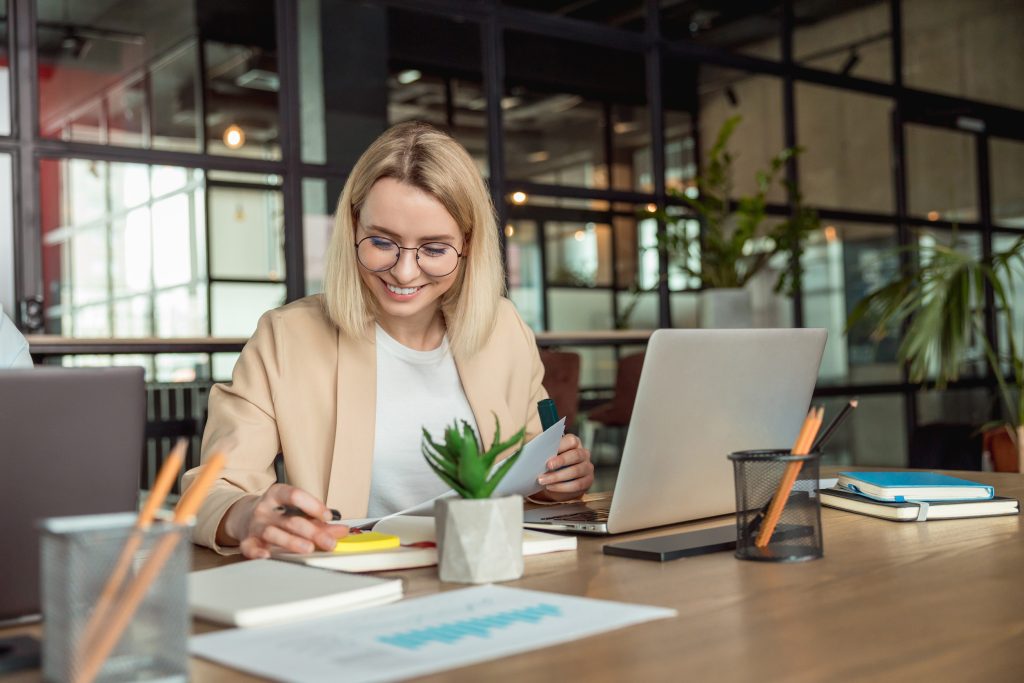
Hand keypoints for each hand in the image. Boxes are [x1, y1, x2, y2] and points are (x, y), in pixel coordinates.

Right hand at [221, 484, 349, 558]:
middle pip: (290, 520)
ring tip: (308, 548)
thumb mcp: (296, 511)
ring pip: (272, 533)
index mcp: (277, 494)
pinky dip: (258, 552)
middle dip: (312, 531)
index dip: (313, 505)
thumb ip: (319, 521)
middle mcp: (265, 509)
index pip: (295, 495)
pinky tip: (268, 556)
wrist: (244, 517)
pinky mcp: (246, 541)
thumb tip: (342, 530)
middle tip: (329, 542)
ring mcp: (254, 525)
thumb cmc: (276, 513)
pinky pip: (250, 547)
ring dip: (291, 541)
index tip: (328, 516)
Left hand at [535, 433, 593, 501]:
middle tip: (547, 466)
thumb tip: (532, 451)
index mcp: (575, 443)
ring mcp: (587, 467)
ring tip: (542, 480)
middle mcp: (584, 453)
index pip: (571, 441)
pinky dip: (562, 487)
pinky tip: (550, 487)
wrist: (560, 481)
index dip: (561, 445)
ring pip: (576, 471)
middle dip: (561, 461)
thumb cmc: (552, 464)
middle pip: (575, 455)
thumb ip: (544, 451)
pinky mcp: (588, 481)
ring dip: (557, 476)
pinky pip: (577, 484)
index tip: (548, 450)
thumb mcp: (549, 456)